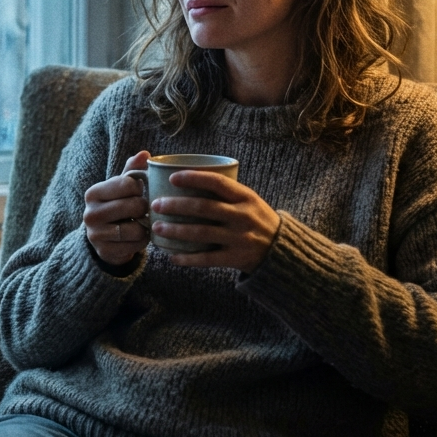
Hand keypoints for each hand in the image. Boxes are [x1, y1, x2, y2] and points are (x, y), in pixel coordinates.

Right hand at [83, 151, 151, 265]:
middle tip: (143, 209)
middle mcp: (90, 213)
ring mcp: (96, 235)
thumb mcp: (120, 188)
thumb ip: (132, 170)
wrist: (102, 238)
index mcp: (93, 193)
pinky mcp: (105, 251)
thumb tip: (145, 154)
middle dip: (145, 208)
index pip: (128, 183)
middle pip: (134, 206)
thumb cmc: (115, 206)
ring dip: (145, 226)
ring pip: (136, 228)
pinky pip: (135, 245)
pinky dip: (142, 241)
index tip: (138, 191)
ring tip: (142, 223)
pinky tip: (139, 236)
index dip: (140, 187)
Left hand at [149, 171, 280, 273]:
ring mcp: (239, 238)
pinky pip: (207, 259)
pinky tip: (172, 256)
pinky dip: (188, 258)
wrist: (281, 250)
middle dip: (176, 206)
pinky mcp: (235, 258)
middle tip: (155, 205)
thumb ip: (225, 192)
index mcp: (245, 197)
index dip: (194, 178)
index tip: (172, 178)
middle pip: (204, 208)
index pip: (217, 182)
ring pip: (201, 233)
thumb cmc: (256, 219)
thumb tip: (187, 178)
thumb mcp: (249, 200)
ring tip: (157, 228)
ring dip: (176, 231)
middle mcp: (242, 216)